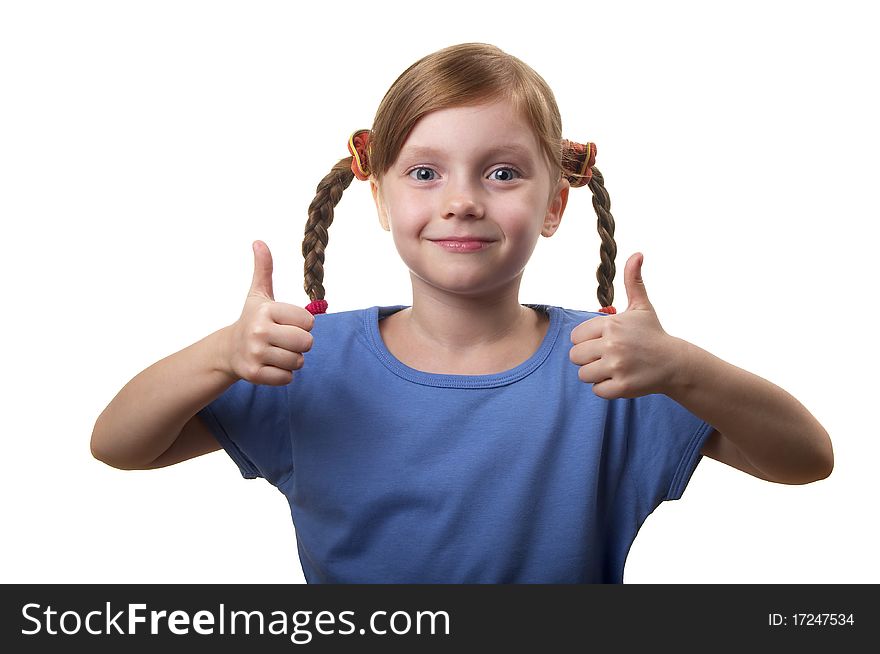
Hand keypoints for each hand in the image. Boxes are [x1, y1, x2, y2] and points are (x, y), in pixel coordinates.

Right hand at [224, 240, 314, 384]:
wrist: (228, 350)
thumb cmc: (252, 319)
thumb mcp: (258, 294)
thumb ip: (264, 269)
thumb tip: (259, 242)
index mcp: (266, 310)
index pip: (309, 321)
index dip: (302, 324)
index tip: (285, 323)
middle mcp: (259, 331)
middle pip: (307, 343)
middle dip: (300, 344)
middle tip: (283, 340)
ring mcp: (255, 353)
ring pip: (298, 362)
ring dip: (292, 360)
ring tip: (275, 352)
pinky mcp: (254, 374)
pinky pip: (287, 378)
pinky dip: (283, 374)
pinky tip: (270, 365)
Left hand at [569, 252, 684, 398]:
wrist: (675, 363)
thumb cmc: (652, 334)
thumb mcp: (642, 306)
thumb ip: (633, 281)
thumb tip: (637, 254)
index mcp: (610, 324)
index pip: (575, 338)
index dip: (587, 341)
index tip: (603, 342)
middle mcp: (612, 344)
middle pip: (575, 357)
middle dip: (588, 359)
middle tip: (608, 357)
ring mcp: (617, 366)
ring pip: (584, 375)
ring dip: (596, 374)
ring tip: (614, 368)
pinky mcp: (622, 386)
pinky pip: (597, 390)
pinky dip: (606, 388)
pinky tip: (621, 379)